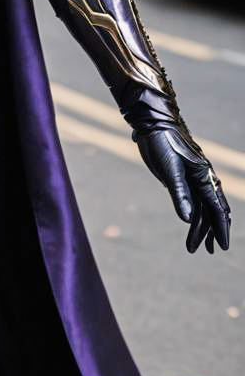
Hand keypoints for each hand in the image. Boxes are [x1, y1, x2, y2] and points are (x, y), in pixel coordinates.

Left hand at [133, 126, 231, 253]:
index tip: (222, 246)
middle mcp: (201, 178)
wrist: (153, 124)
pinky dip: (192, 214)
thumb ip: (179, 193)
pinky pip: (191, 200)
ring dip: (199, 226)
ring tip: (193, 247)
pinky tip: (190, 224)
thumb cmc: (163, 143)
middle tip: (207, 251)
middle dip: (210, 232)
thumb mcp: (170, 169)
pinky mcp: (181, 177)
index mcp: (203, 176)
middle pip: (211, 211)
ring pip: (200, 207)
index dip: (220, 228)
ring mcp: (192, 178)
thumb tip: (187, 220)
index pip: (215, 208)